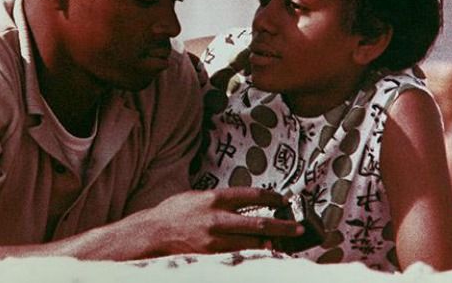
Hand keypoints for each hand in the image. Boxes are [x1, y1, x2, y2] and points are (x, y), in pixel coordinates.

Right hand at [142, 187, 304, 255]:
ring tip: (283, 244)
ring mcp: (216, 239)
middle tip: (298, 228)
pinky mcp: (212, 255)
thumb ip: (218, 199)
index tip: (283, 200)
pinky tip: (262, 254)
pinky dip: (253, 254)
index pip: (252, 195)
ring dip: (271, 243)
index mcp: (215, 198)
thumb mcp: (196, 196)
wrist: (153, 233)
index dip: (272, 197)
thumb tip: (240, 202)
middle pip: (260, 221)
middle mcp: (218, 217)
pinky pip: (240, 255)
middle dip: (283, 225)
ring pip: (253, 242)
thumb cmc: (173, 213)